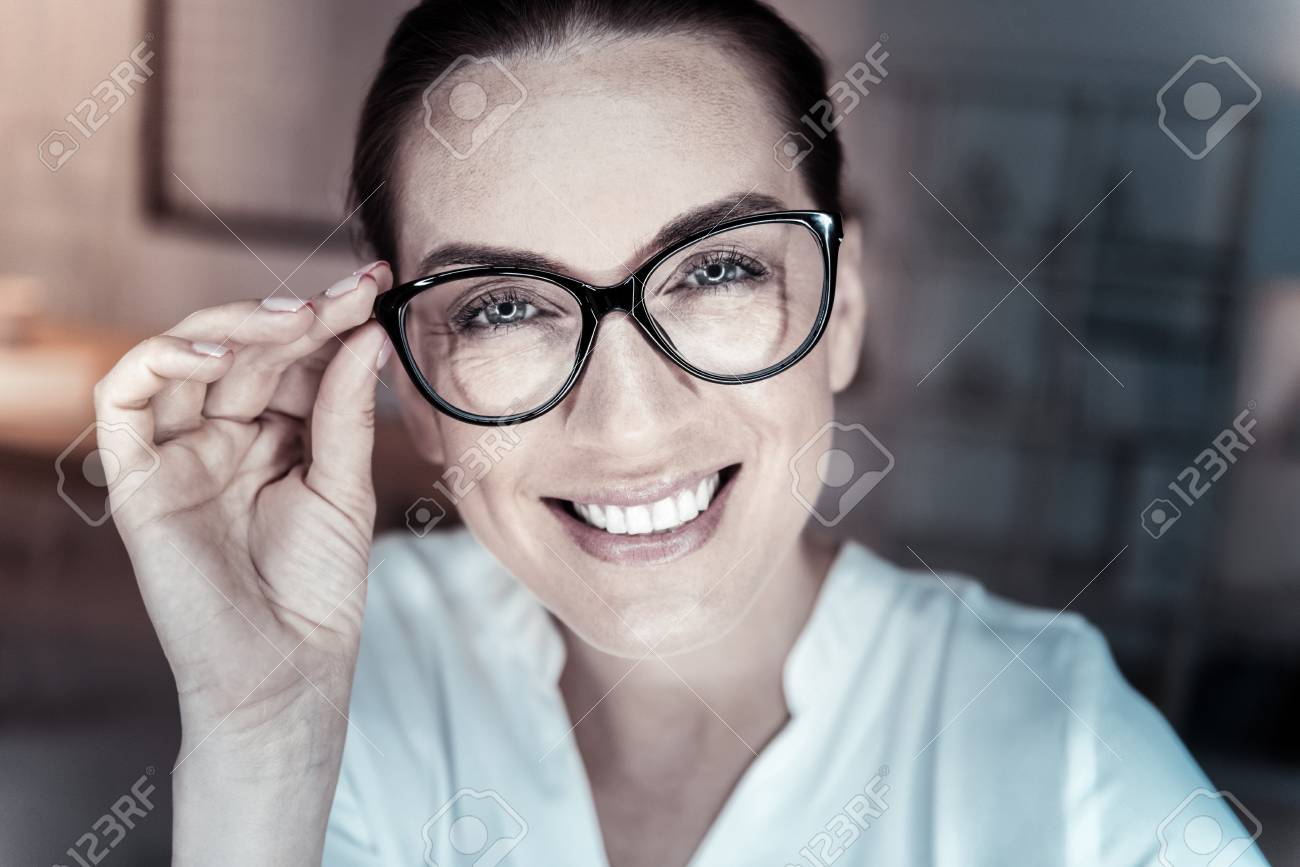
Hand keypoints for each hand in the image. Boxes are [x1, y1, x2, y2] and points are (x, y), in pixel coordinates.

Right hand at [93, 263, 392, 745]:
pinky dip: (161, 362)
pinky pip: (123, 402)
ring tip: (298, 319)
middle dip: (297, 315)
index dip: (330, 320)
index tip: (377, 282)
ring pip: (185, 359)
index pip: (292, 361)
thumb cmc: (319, 591)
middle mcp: (221, 440)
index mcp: (272, 440)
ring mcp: (177, 457)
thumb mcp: (345, 488)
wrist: (286, 671)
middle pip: (245, 352)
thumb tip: (366, 334)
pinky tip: (219, 353)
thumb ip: (346, 411)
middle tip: (350, 293)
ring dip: (238, 326)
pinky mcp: (138, 481)